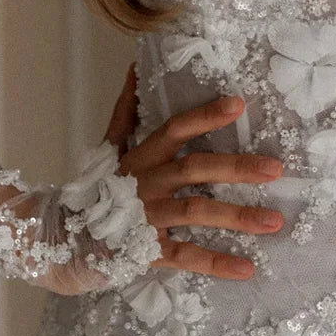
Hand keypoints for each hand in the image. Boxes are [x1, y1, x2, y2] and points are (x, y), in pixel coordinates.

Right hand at [103, 66, 283, 279]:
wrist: (60, 238)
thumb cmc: (96, 189)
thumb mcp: (108, 147)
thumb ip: (126, 111)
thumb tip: (134, 67)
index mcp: (141, 157)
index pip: (175, 129)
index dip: (205, 115)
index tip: (239, 104)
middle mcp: (146, 183)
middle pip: (194, 169)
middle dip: (236, 167)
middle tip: (275, 168)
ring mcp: (147, 217)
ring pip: (196, 212)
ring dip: (237, 216)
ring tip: (274, 221)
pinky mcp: (147, 250)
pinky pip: (185, 256)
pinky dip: (216, 264)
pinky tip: (246, 269)